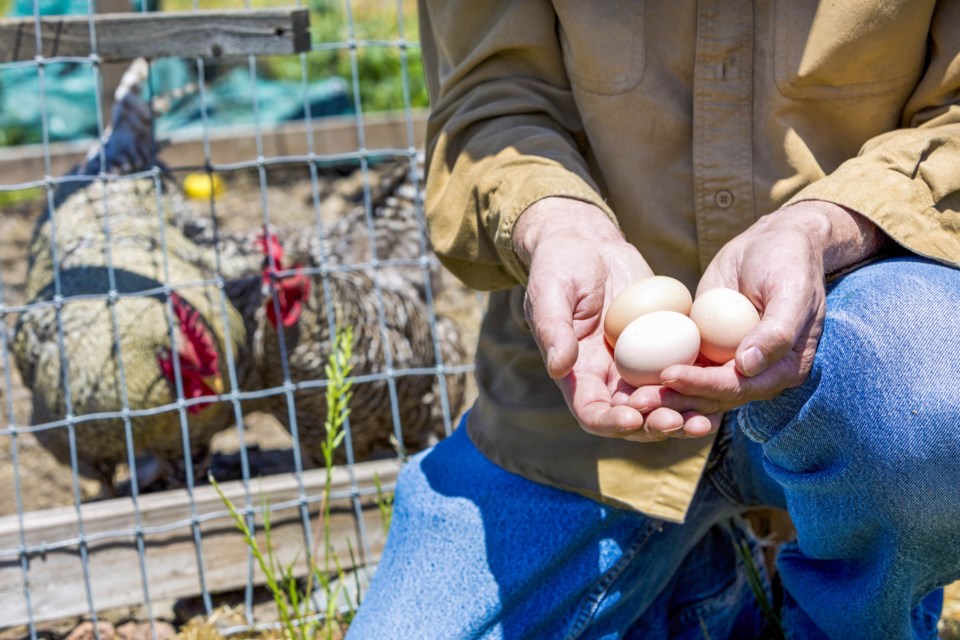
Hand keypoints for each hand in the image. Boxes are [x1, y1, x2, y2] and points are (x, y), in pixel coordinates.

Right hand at [516, 197, 691, 440]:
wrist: (587, 244)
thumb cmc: (559, 266)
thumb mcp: (550, 293)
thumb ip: (553, 330)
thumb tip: (560, 369)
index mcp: (577, 374)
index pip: (592, 412)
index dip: (611, 422)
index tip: (633, 417)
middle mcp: (608, 378)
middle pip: (633, 417)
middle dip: (655, 426)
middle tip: (678, 421)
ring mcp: (637, 366)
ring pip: (663, 403)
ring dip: (683, 415)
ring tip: (706, 419)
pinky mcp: (663, 347)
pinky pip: (683, 372)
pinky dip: (701, 386)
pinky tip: (723, 387)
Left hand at [621, 200, 888, 422]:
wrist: (772, 242)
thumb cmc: (787, 263)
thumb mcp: (790, 291)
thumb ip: (777, 331)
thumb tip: (747, 366)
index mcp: (784, 369)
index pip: (738, 387)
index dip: (703, 386)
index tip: (669, 375)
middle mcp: (757, 375)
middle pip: (713, 397)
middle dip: (676, 402)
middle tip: (638, 400)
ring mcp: (731, 365)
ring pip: (694, 389)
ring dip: (664, 396)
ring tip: (630, 398)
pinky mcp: (709, 351)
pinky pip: (684, 365)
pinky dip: (659, 374)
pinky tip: (630, 378)